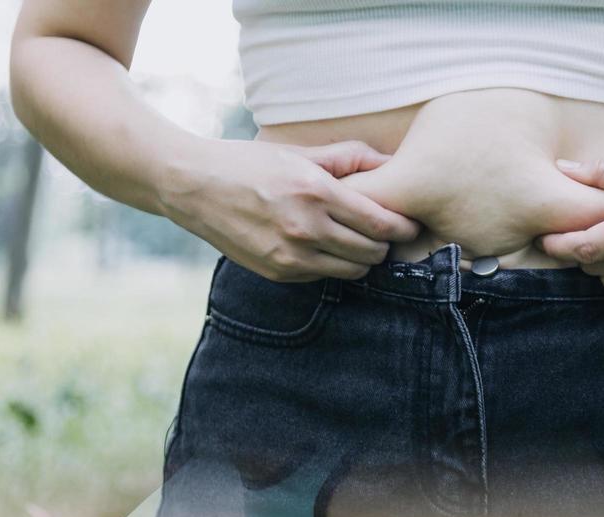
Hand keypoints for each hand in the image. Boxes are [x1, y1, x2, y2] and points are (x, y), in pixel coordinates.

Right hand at [161, 138, 422, 281]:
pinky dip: (331, 264)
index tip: (410, 224)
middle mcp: (306, 229)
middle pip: (372, 253)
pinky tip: (325, 247)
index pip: (380, 224)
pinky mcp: (278, 273)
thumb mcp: (298, 152)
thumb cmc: (248, 163)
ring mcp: (291, 256)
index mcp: (315, 193)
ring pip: (352, 271)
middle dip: (384, 244)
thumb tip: (389, 163)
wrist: (193, 186)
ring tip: (357, 242)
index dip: (402, 227)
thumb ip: (347, 158)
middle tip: (386, 234)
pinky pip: (323, 276)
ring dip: (361, 259)